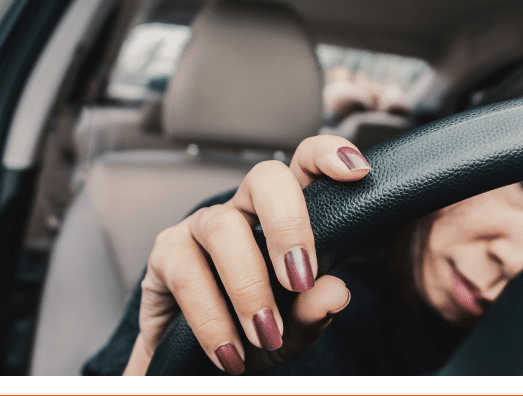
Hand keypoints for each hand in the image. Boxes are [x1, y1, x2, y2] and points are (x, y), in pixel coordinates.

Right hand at [123, 136, 371, 374]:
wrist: (194, 366)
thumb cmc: (249, 334)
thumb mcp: (291, 330)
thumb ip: (313, 312)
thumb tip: (335, 292)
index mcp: (281, 217)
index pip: (304, 165)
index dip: (328, 155)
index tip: (356, 172)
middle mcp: (242, 210)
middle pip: (264, 178)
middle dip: (288, 223)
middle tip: (300, 278)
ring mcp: (201, 227)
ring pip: (223, 227)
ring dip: (248, 286)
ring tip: (264, 334)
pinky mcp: (166, 254)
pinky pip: (187, 274)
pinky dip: (212, 319)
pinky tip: (229, 352)